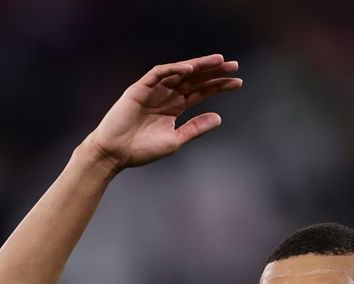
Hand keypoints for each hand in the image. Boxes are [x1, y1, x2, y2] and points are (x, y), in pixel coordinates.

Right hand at [84, 54, 242, 171]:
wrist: (114, 153)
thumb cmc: (142, 150)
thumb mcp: (175, 140)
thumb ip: (195, 128)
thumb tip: (219, 118)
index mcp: (175, 107)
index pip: (201, 92)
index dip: (219, 86)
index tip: (238, 82)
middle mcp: (166, 95)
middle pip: (194, 78)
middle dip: (214, 71)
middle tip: (234, 65)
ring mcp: (153, 90)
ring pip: (179, 72)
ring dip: (198, 65)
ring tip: (218, 61)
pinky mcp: (140, 88)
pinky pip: (158, 73)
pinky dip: (174, 69)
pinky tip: (190, 69)